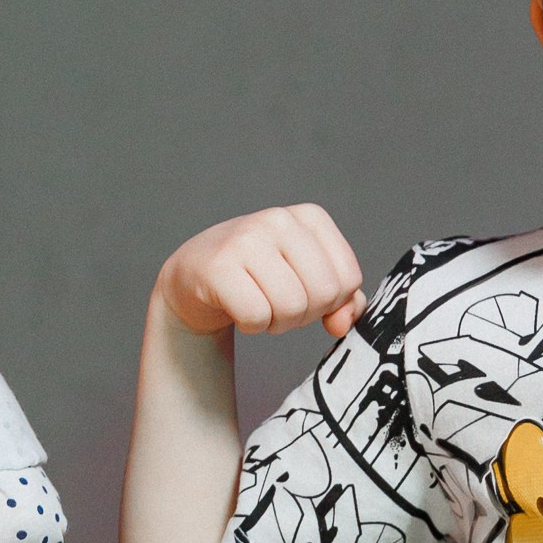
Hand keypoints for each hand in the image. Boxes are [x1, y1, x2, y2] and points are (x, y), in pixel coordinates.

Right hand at [157, 206, 364, 341]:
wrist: (194, 277)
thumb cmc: (257, 277)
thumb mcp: (306, 279)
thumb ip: (340, 301)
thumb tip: (343, 324)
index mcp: (310, 217)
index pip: (348, 279)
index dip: (330, 303)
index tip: (302, 294)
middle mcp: (279, 220)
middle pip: (323, 294)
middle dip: (304, 315)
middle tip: (278, 304)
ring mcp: (246, 239)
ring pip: (292, 307)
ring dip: (276, 323)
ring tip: (258, 306)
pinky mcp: (219, 266)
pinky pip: (257, 316)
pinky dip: (251, 326)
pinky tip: (238, 308)